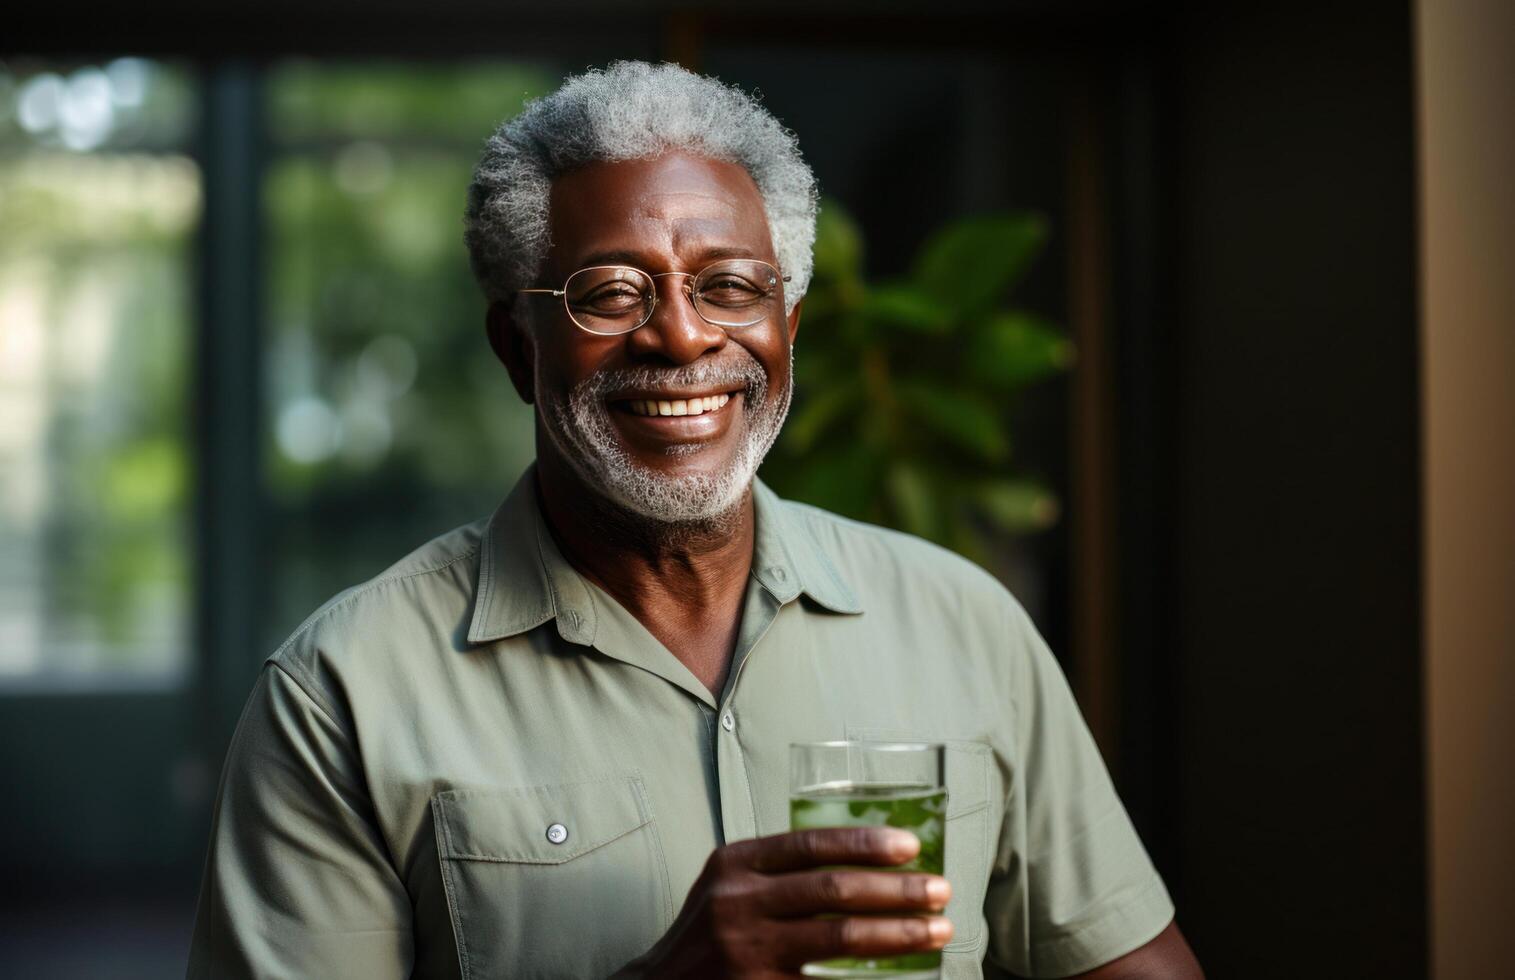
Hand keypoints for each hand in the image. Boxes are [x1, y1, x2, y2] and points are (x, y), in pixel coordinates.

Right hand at [616, 826, 952, 977]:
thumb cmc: (708, 933)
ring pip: (838, 937)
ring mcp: (747, 951)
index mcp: (734, 864)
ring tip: (936, 930)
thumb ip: (778, 870)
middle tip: (940, 891)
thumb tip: (865, 861)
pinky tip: (900, 975)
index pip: (810, 845)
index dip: (865, 843)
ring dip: (897, 933)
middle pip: (833, 890)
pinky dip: (870, 978)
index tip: (911, 847)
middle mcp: (737, 903)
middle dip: (896, 890)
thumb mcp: (728, 886)